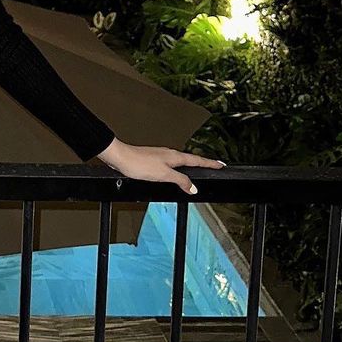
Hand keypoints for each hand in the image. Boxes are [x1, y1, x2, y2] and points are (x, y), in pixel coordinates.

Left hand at [95, 138, 225, 195]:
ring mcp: (161, 156)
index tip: (221, 164)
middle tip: (214, 166)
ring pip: (181, 162)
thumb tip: (193, 187)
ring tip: (199, 170)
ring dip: (191, 166)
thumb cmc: (139, 163)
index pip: (197, 160)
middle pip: (191, 159)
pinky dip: (179, 169)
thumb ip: (180, 180)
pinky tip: (175, 174)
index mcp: (174, 156)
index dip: (210, 163)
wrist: (120, 157)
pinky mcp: (153, 161)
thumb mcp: (163, 175)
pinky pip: (171, 165)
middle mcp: (169, 154)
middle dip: (203, 163)